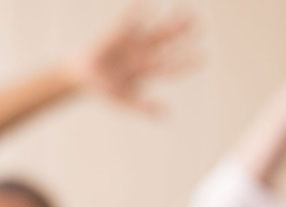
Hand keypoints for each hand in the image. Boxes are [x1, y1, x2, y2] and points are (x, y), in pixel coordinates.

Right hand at [69, 4, 197, 113]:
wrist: (83, 76)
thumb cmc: (105, 90)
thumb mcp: (123, 100)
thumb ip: (143, 107)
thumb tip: (167, 115)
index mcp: (147, 69)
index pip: (170, 65)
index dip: (185, 63)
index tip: (203, 59)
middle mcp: (144, 52)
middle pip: (166, 42)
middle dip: (181, 34)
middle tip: (199, 26)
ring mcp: (133, 41)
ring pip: (155, 30)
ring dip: (169, 21)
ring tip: (184, 11)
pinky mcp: (118, 32)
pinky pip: (127, 22)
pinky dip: (133, 14)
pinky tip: (143, 5)